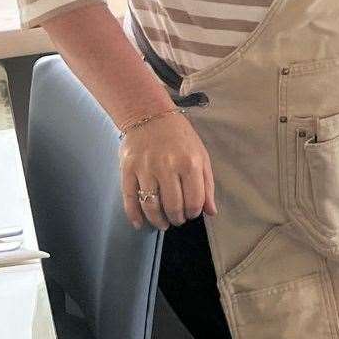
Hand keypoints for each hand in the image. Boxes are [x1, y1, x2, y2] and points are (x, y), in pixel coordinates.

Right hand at [118, 111, 217, 230]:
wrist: (149, 114)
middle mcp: (167, 166)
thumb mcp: (201, 155)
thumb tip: (211, 212)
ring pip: (151, 206)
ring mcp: (145, 168)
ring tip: (163, 223)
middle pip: (173, 206)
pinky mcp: (127, 169)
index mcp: (189, 163)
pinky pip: (130, 198)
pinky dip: (134, 215)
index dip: (194, 212)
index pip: (194, 200)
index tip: (192, 214)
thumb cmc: (180, 137)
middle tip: (178, 219)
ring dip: (158, 221)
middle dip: (177, 218)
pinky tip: (140, 224)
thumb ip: (207, 184)